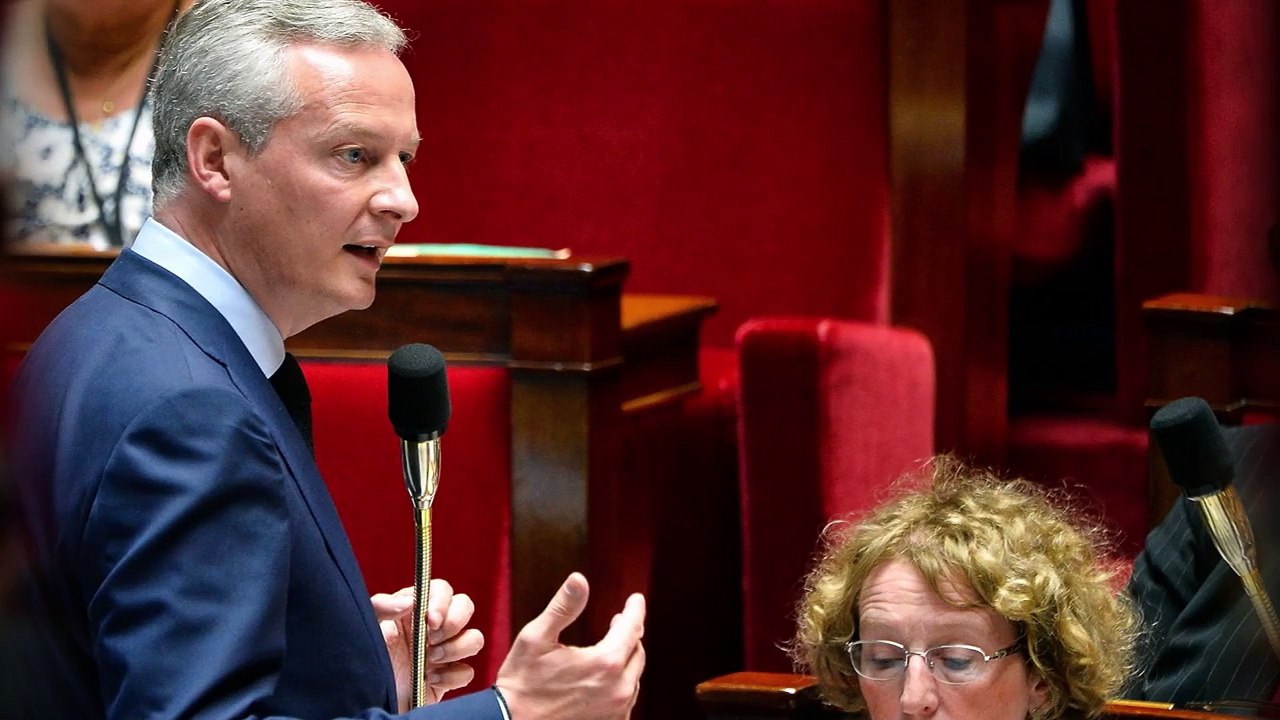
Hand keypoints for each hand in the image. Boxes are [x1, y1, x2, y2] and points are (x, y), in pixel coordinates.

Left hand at [371, 579, 484, 710]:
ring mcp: (444, 652)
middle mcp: (432, 628)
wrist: (371, 704)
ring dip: (456, 648)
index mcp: (414, 611)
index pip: (442, 589)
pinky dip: (452, 677)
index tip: (430, 620)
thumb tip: (408, 601)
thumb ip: (381, 608)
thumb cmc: (364, 665)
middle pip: (466, 606)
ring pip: (475, 638)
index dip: (442, 601)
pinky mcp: (449, 677)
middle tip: (432, 640)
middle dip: (454, 622)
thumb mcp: (367, 630)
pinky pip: (468, 671)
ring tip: (431, 660)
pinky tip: (430, 680)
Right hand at [495, 572, 645, 719]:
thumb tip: (579, 578)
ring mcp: (617, 709)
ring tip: (613, 645)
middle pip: (637, 652)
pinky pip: (626, 698)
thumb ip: (563, 607)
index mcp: (605, 663)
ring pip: (634, 676)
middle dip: (630, 632)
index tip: (635, 598)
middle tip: (618, 620)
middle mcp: (618, 688)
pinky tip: (608, 676)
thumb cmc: (521, 681)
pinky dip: (621, 682)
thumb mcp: (536, 637)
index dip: (635, 609)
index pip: (632, 628)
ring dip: (626, 658)